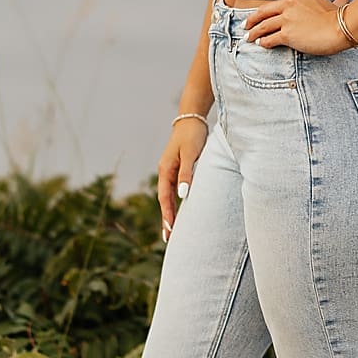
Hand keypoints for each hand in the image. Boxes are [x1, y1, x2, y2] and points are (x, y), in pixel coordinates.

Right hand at [158, 115, 207, 238]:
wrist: (192, 118)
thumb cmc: (192, 135)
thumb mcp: (190, 154)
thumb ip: (186, 174)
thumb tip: (183, 195)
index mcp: (165, 170)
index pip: (165, 198)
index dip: (167, 215)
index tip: (170, 231)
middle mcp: (166, 172)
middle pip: (165, 201)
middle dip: (167, 219)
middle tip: (169, 239)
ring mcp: (171, 171)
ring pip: (170, 197)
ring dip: (172, 212)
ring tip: (175, 230)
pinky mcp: (179, 169)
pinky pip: (176, 190)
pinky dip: (177, 202)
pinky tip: (183, 210)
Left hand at [244, 0, 350, 55]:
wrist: (340, 28)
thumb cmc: (340, 17)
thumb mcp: (335, 3)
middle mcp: (289, 3)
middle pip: (263, 10)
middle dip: (251, 18)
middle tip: (245, 24)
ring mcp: (287, 18)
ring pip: (263, 25)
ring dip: (254, 32)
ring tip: (249, 37)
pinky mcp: (287, 34)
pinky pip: (270, 38)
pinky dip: (263, 42)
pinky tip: (261, 44)